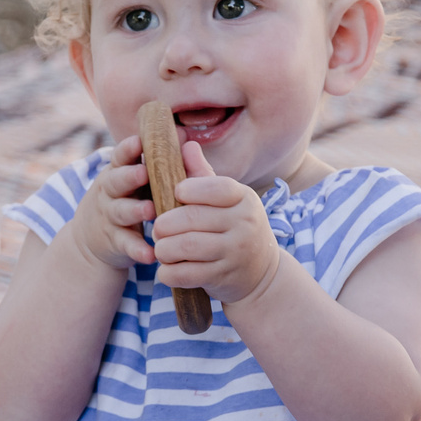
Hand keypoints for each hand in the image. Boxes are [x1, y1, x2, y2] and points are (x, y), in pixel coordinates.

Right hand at [63, 136, 155, 272]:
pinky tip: (150, 254)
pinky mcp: (114, 241)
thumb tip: (184, 135)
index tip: (138, 141)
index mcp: (118, 172)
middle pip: (116, 181)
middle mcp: (110, 192)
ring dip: (134, 210)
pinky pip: (126, 244)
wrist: (93, 238)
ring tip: (150, 210)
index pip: (120, 156)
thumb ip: (160, 160)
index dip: (127, 149)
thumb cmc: (128, 199)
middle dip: (129, 176)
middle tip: (144, 172)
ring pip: (120, 211)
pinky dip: (137, 249)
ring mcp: (110, 217)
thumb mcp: (137, 180)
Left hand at [151, 141, 283, 303]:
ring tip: (161, 248)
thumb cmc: (236, 229)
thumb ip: (203, 175)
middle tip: (158, 228)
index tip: (177, 193)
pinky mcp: (224, 277)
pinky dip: (169, 273)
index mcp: (244, 199)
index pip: (217, 187)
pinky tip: (166, 269)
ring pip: (186, 247)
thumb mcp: (228, 202)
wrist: (262, 273)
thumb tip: (185, 143)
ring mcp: (236, 252)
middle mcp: (244, 224)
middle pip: (192, 218)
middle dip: (165, 224)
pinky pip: (187, 274)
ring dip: (164, 248)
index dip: (192, 189)